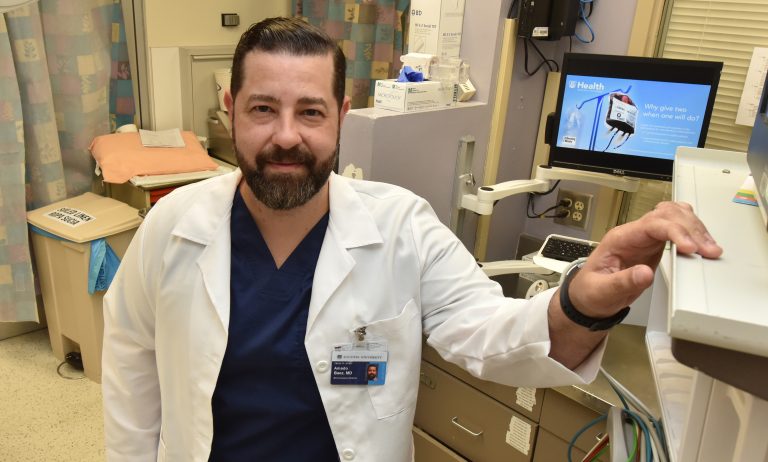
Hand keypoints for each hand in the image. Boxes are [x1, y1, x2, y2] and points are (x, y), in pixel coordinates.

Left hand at [568, 201, 721, 317]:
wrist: (588, 298)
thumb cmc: (591, 292)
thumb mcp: (602, 291)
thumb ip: (622, 282)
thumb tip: (645, 273)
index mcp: (619, 239)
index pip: (651, 224)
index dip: (674, 231)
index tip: (691, 247)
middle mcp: (633, 234)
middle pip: (666, 215)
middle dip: (691, 229)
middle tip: (708, 250)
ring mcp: (644, 238)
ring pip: (673, 216)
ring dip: (694, 227)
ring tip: (710, 248)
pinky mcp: (654, 246)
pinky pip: (676, 228)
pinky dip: (692, 232)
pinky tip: (702, 242)